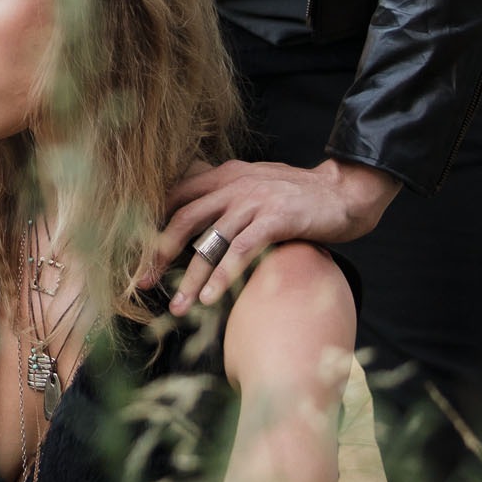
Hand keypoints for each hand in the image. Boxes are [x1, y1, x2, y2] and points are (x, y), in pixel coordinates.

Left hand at [141, 158, 398, 313]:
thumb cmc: (300, 194)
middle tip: (141, 282)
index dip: (153, 224)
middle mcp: (232, 185)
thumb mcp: (256, 183)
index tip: (136, 252)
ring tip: (177, 306)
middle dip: (158, 254)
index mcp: (224, 175)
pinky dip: (223, 276)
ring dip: (190, 278)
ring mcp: (253, 201)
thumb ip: (228, 193)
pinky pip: (241, 250)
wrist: (345, 191)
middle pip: (183, 220)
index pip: (176, 197)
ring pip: (209, 242)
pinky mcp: (274, 219)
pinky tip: (210, 298)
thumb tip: (199, 214)